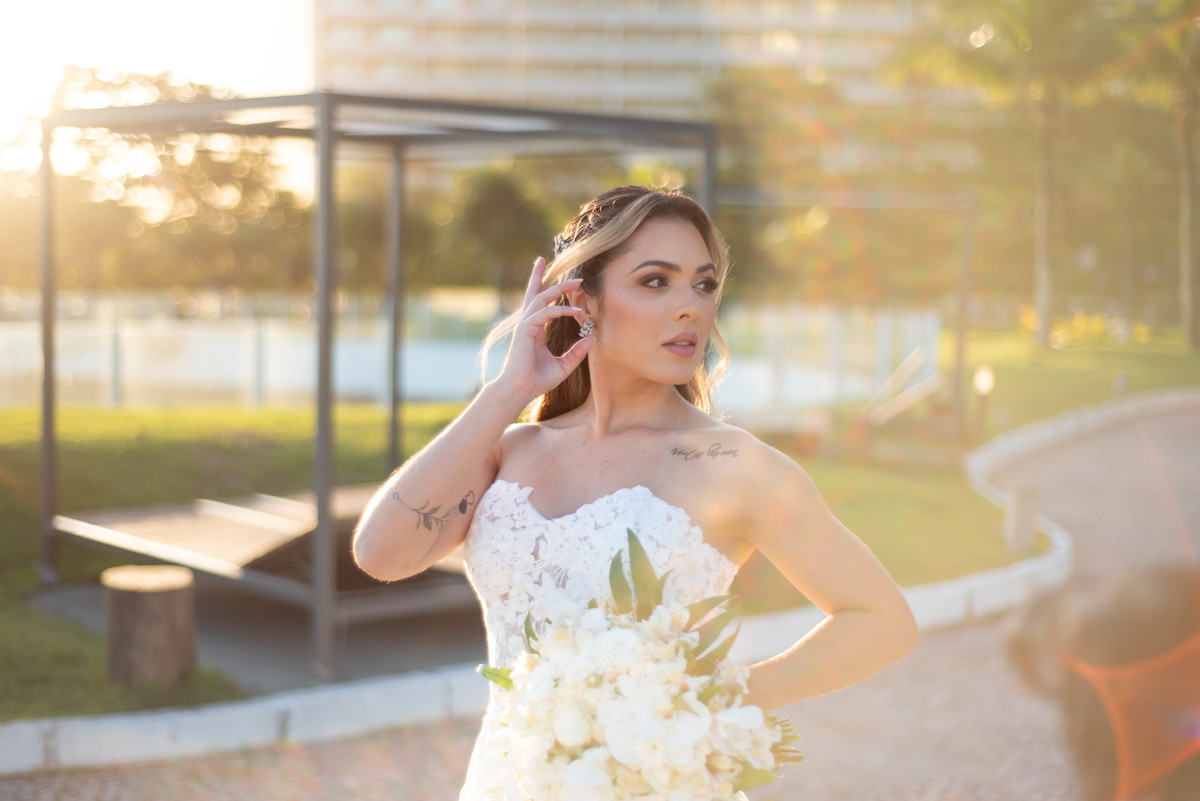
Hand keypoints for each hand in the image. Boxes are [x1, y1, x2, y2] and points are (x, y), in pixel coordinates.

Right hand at [493, 256, 594, 402]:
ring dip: (559, 288)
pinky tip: (575, 311)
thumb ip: (576, 352)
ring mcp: (525, 326)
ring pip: (541, 299)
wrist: (520, 391)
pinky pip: (543, 313)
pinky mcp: (525, 331)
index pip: (539, 302)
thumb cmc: (537, 380)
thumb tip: (592, 339)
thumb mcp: (564, 365)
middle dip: (550, 278)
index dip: (544, 285)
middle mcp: (528, 324)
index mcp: (534, 329)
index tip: (557, 275)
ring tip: (577, 282)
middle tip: (573, 273)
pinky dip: (559, 310)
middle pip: (536, 293)